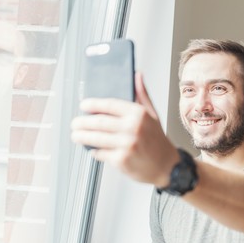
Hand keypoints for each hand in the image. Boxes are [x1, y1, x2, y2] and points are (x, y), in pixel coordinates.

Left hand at [71, 72, 178, 186]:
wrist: (167, 167)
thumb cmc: (158, 141)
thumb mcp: (153, 115)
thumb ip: (142, 95)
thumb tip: (137, 75)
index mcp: (139, 114)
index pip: (109, 105)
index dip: (93, 104)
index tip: (83, 105)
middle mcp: (133, 128)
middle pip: (98, 122)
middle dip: (82, 123)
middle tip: (75, 123)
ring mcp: (126, 145)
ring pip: (96, 138)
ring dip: (82, 137)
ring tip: (76, 135)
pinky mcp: (121, 160)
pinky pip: (101, 153)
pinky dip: (94, 151)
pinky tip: (92, 149)